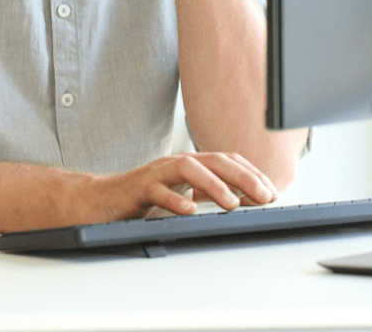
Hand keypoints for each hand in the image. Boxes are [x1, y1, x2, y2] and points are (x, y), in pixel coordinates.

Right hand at [89, 152, 277, 221]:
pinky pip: (157, 191)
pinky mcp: (138, 188)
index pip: (226, 161)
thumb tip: (240, 203)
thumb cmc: (141, 199)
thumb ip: (204, 194)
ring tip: (233, 204)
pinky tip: (189, 210)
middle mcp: (176, 164)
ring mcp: (157, 174)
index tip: (271, 192)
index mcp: (189, 165)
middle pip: (214, 161)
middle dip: (243, 177)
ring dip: (215, 185)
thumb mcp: (180, 194)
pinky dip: (175, 200)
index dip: (251, 174)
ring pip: (189, 169)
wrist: (99, 200)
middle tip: (264, 196)